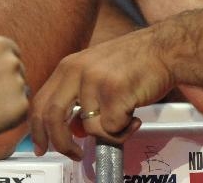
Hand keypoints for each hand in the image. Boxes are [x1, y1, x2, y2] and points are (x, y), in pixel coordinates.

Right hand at [0, 0, 28, 141]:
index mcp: (0, 43)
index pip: (7, 51)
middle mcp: (14, 62)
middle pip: (15, 68)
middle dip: (0, 77)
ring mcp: (19, 85)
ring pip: (18, 87)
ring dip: (5, 94)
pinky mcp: (21, 108)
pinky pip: (21, 108)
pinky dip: (8, 112)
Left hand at [28, 28, 172, 158]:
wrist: (166, 49)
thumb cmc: (136, 62)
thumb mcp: (98, 72)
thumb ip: (79, 98)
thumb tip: (72, 130)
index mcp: (69, 66)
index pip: (40, 102)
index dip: (37, 129)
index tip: (40, 146)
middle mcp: (77, 70)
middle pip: (52, 117)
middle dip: (61, 143)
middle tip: (75, 154)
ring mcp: (95, 80)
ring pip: (89, 128)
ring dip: (110, 132)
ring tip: (127, 118)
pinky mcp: (114, 92)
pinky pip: (111, 129)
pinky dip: (125, 131)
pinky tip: (135, 116)